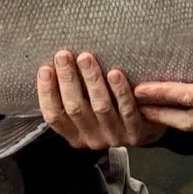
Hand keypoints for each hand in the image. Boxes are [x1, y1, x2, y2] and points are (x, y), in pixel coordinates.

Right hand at [37, 50, 165, 149]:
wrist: (147, 128)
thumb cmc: (110, 110)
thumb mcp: (87, 108)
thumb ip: (73, 94)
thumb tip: (54, 64)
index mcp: (74, 134)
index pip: (53, 116)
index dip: (47, 92)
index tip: (45, 69)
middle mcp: (91, 138)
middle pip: (75, 108)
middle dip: (67, 79)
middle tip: (63, 55)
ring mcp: (113, 136)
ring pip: (100, 107)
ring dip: (91, 80)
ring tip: (86, 57)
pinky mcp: (135, 133)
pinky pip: (127, 110)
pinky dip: (120, 91)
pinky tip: (114, 73)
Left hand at [132, 16, 192, 149]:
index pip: (190, 97)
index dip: (163, 92)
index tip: (139, 90)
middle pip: (183, 119)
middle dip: (157, 114)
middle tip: (130, 108)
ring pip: (192, 124)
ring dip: (168, 118)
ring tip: (146, 111)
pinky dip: (185, 118)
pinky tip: (178, 113)